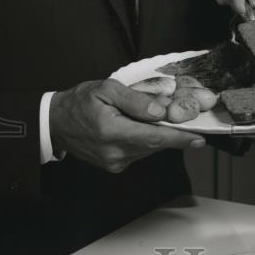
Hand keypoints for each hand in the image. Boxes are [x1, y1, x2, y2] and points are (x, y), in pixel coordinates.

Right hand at [49, 79, 204, 173]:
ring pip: (148, 149)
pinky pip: (139, 153)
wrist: (55, 123)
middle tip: (191, 123)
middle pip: (154, 145)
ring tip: (165, 120)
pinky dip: (147, 141)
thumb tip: (159, 110)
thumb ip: (134, 99)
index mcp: (111, 131)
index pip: (153, 137)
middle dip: (174, 134)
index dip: (178, 138)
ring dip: (160, 137)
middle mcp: (114, 152)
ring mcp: (113, 162)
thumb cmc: (81, 101)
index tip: (199, 139)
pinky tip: (144, 128)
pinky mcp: (113, 166)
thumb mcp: (106, 89)